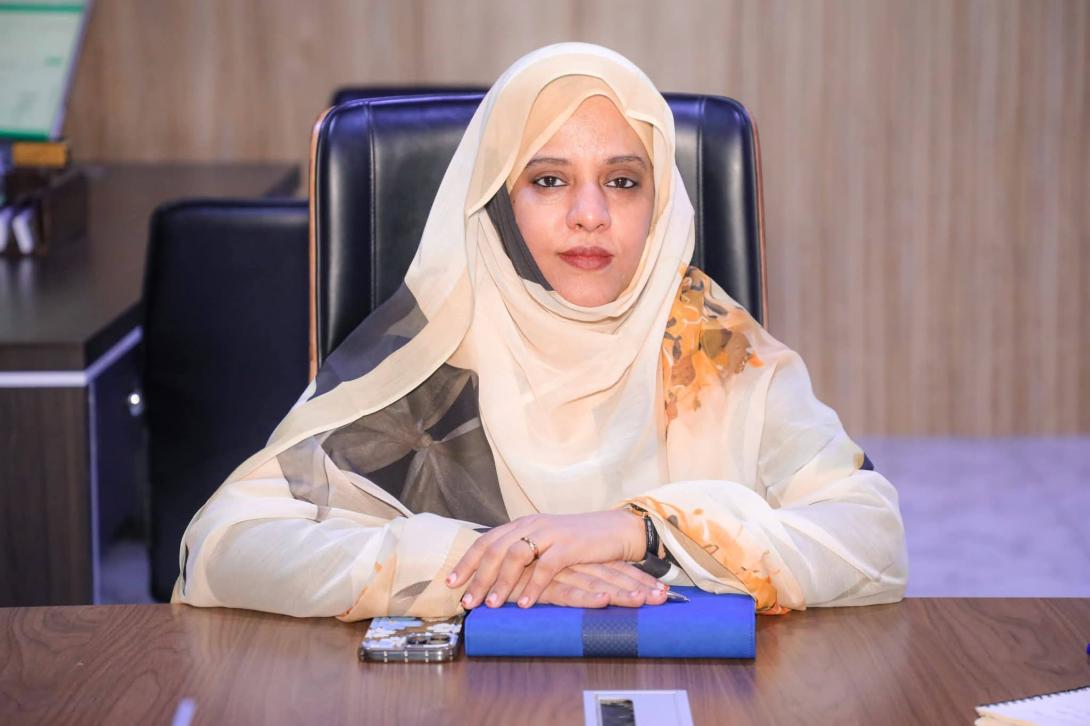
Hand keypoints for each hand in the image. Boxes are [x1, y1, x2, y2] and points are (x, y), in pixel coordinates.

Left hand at [446, 510, 648, 608]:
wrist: (617, 530)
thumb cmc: (580, 542)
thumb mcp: (546, 543)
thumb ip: (524, 553)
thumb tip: (494, 576)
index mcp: (524, 524)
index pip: (487, 540)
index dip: (467, 561)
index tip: (450, 582)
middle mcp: (533, 525)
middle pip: (496, 549)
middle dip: (477, 577)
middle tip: (466, 602)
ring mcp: (551, 533)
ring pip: (516, 556)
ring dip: (501, 583)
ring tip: (490, 605)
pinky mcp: (570, 546)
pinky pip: (546, 567)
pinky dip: (533, 587)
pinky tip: (524, 604)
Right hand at [519, 562, 668, 608]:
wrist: (488, 561)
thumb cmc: (519, 573)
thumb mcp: (550, 576)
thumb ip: (568, 582)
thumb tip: (597, 591)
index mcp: (577, 560)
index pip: (613, 569)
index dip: (637, 579)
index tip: (663, 592)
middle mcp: (572, 564)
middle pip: (611, 575)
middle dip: (638, 587)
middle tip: (664, 598)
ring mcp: (559, 573)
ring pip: (596, 582)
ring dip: (622, 592)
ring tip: (646, 601)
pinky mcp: (543, 584)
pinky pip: (567, 592)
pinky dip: (586, 598)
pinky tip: (604, 601)